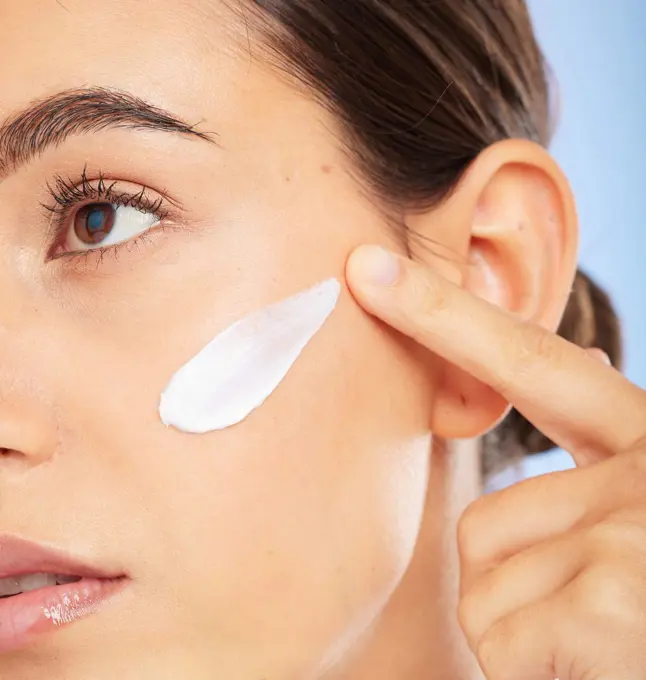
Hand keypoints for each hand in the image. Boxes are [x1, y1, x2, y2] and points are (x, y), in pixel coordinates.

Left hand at [346, 245, 645, 679]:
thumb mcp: (639, 524)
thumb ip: (587, 483)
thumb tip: (542, 424)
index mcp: (645, 442)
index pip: (529, 361)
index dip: (443, 314)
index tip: (367, 269)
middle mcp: (645, 469)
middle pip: (483, 524)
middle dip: (513, 588)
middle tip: (595, 625)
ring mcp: (633, 530)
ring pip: (483, 587)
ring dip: (527, 641)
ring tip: (606, 651)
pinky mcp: (616, 600)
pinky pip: (503, 640)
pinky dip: (533, 675)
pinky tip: (604, 671)